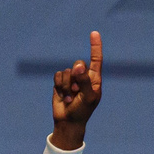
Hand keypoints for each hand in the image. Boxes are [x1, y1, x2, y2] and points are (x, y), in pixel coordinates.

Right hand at [50, 31, 101, 150]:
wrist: (68, 120)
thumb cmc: (82, 111)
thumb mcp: (88, 97)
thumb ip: (84, 81)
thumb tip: (79, 65)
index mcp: (95, 79)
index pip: (96, 59)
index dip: (95, 46)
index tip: (94, 33)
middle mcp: (84, 76)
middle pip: (78, 64)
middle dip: (76, 78)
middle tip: (77, 92)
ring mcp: (72, 79)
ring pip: (66, 71)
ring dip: (66, 86)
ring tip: (71, 97)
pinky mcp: (60, 82)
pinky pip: (57, 75)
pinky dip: (59, 86)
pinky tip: (63, 96)